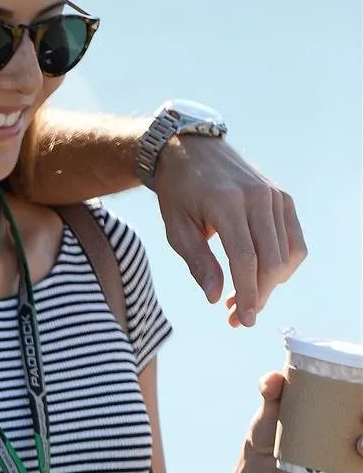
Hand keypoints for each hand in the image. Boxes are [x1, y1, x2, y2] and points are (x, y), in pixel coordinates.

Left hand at [154, 135, 305, 327]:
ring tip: (244, 299)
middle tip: (237, 318)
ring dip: (270, 285)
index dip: (247, 293)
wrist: (192, 152)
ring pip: (287, 254)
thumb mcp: (176, 229)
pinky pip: (294, 241)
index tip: (244, 320)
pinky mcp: (283, 198)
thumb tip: (215, 298)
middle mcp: (257, 197)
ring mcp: (274, 196)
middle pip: (271, 260)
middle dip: (258, 295)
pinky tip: (262, 277)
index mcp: (226, 203)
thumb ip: (198, 262)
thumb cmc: (179, 193)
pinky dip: (283, 265)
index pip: (246, 258)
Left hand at [239, 372, 359, 472]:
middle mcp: (347, 430)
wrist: (258, 462)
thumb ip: (270, 389)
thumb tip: (272, 380)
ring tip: (350, 464)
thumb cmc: (268, 427)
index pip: (360, 405)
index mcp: (339, 408)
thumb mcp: (270, 406)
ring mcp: (342, 453)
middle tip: (360, 443)